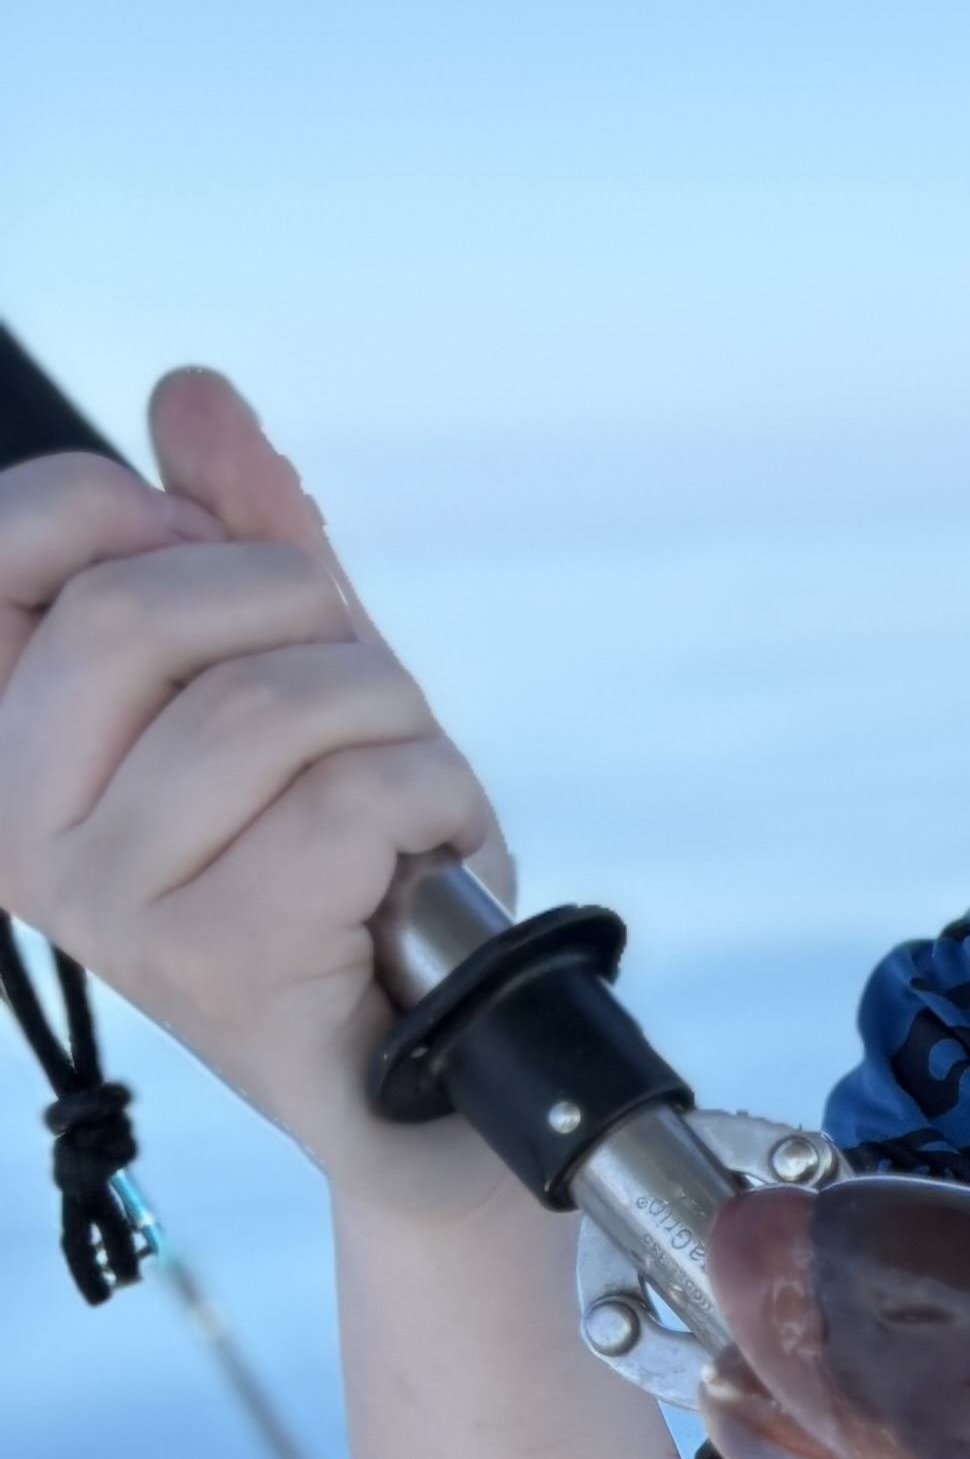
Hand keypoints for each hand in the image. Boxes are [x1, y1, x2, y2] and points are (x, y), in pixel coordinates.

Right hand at [0, 367, 510, 1194]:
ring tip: (399, 796)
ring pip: (268, 700)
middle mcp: (16, 818)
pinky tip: (424, 864)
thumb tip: (191, 393)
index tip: (233, 572)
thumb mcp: (294, 671)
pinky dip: (438, 803)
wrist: (417, 1065)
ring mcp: (101, 898)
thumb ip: (239, 536)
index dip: (153, 510)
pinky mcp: (213, 959)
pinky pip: (354, 798)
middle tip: (355, 700)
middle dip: (302, 617)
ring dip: (390, 722)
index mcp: (3, 733)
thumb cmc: (343, 865)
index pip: (20, 532)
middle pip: (143, 603)